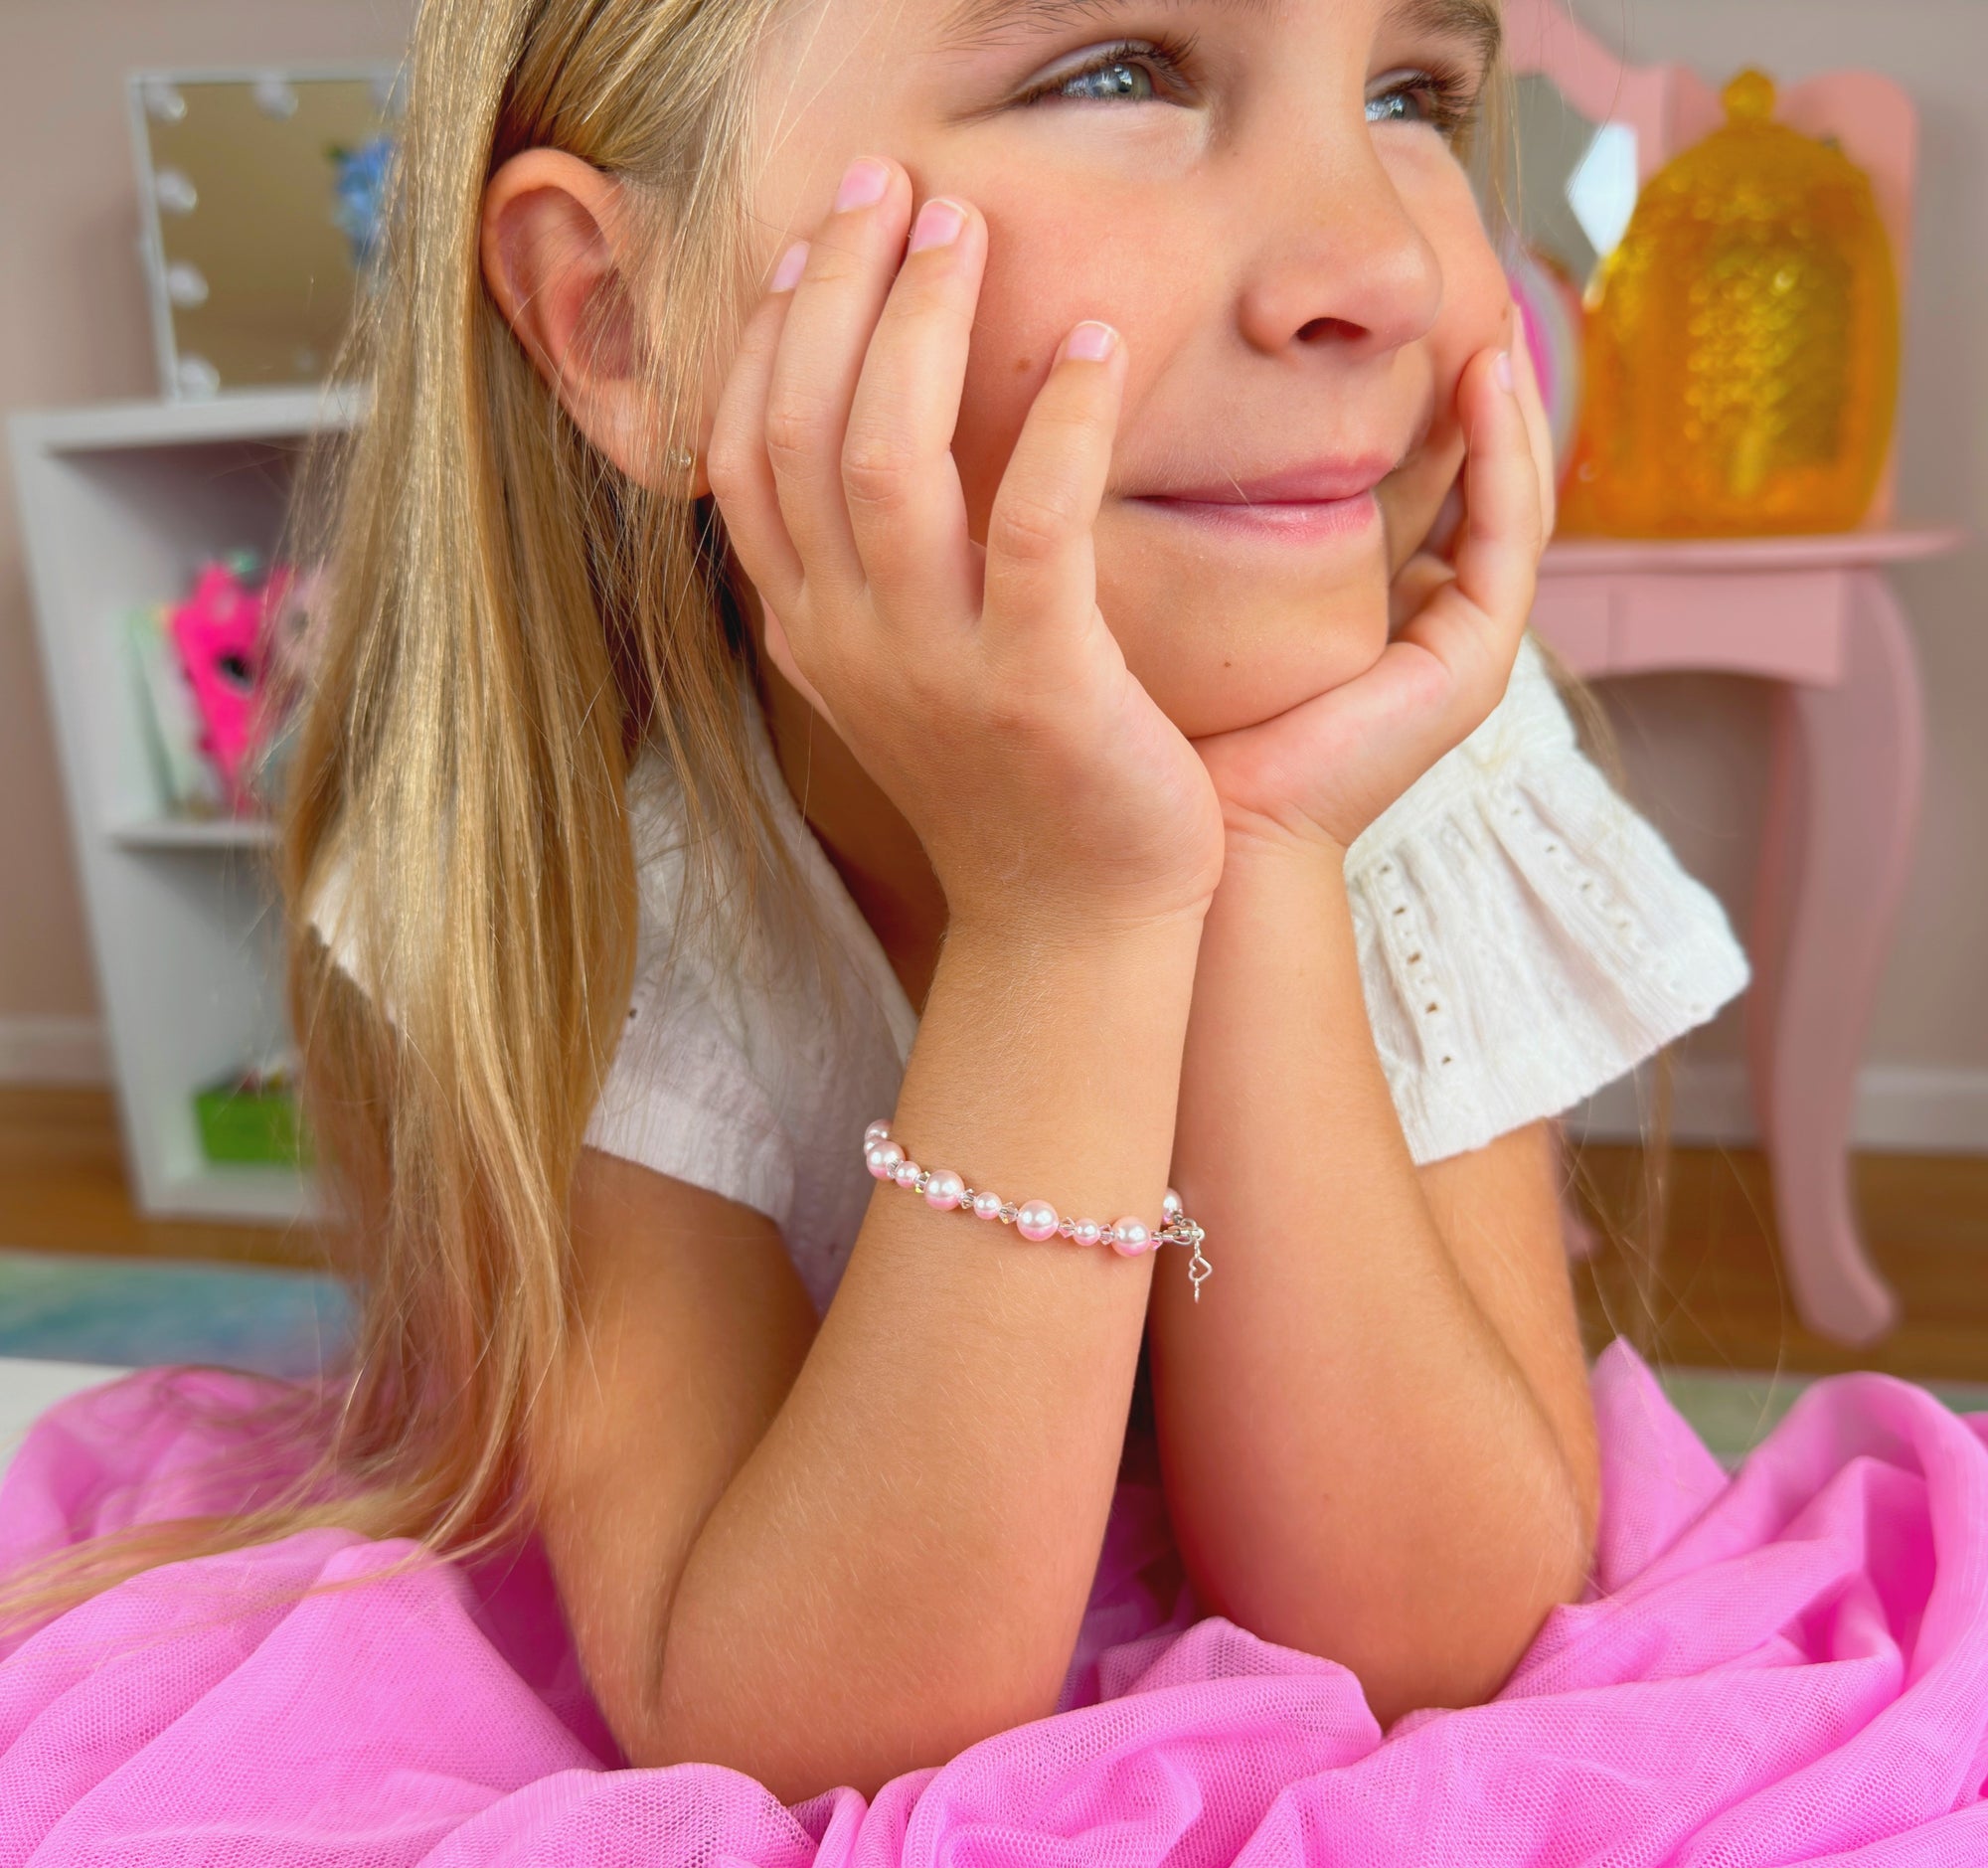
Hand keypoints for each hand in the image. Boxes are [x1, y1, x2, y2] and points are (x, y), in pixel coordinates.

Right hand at [707, 157, 1224, 936]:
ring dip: (918, 325)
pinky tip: (1095, 348)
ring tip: (964, 230)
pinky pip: (1032, 523)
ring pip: (883, 458)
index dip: (764, 335)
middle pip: (798, 429)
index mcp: (809, 630)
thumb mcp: (905, 672)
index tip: (811, 241)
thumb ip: (864, 571)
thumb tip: (856, 443)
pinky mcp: (1038, 686)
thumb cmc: (1011, 784)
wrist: (1074, 923)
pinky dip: (1058, 422)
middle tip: (891, 188)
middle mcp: (846, 642)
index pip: (741, 454)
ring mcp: (931, 669)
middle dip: (833, 289)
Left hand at [1192, 327, 1555, 857]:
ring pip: (1505, 492)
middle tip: (1454, 273)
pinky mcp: (1474, 661)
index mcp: (1363, 598)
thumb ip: (1205, 505)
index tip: (1376, 306)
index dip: (1406, 389)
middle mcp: (1419, 616)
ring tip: (1487, 306)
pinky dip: (1508, 454)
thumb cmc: (1179, 713)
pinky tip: (1486, 375)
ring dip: (1504, 400)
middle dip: (1466, 380)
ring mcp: (1458, 642)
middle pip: (1467, 473)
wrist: (1202, 827)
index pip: (1406, 474)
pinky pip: (1508, 535)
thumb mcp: (1198, 578)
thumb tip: (1152, 395)